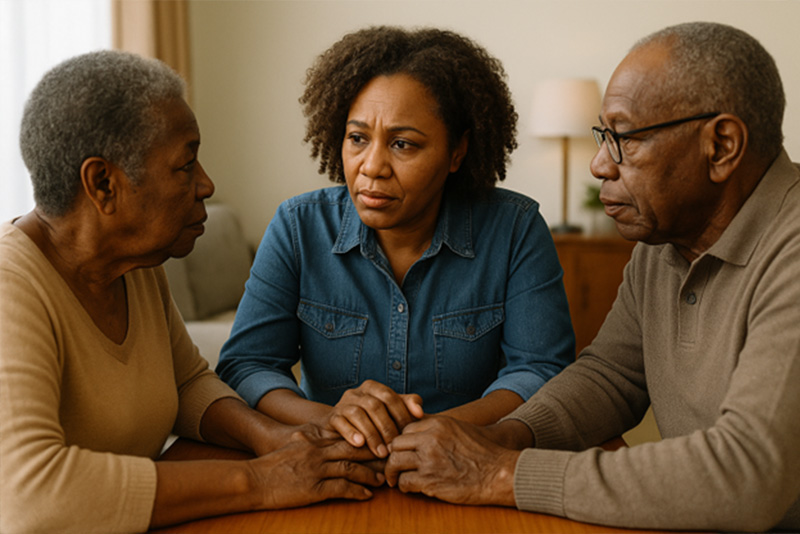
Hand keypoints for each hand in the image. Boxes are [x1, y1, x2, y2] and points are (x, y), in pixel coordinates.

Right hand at [249, 430, 384, 509]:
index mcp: (314, 439)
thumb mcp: (294, 445)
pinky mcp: (313, 488)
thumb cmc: (272, 465)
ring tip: (383, 480)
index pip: (347, 436)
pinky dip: (357, 491)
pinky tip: (366, 495)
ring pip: (351, 468)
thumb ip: (312, 440)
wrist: (253, 480)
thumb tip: (329, 438)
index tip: (382, 442)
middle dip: (375, 454)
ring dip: (370, 474)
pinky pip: (340, 488)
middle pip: (354, 449)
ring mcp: (316, 469)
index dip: (367, 439)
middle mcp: (318, 451)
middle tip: (391, 459)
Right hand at [322, 380, 423, 457]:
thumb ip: (406, 407)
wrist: (339, 429)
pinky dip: (351, 432)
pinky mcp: (331, 417)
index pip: (390, 397)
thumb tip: (420, 412)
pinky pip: (341, 422)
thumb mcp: (390, 413)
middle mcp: (357, 392)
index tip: (409, 434)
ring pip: (358, 414)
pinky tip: (360, 444)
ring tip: (381, 453)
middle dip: (387, 428)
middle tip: (395, 448)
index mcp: (373, 387)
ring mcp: (342, 404)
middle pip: (375, 406)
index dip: (401, 414)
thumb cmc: (372, 422)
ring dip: (372, 434)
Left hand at [384, 416, 519, 505]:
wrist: (498, 473)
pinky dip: (404, 487)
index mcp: (438, 424)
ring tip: (396, 478)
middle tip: (394, 464)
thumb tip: (418, 424)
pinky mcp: (429, 480)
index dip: (402, 441)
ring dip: (393, 472)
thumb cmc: (483, 452)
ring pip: (395, 462)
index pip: (406, 429)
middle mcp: (430, 439)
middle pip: (396, 444)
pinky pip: (404, 482)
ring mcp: (429, 459)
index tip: (402, 450)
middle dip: (393, 455)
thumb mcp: (459, 428)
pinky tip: (410, 488)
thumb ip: (437, 427)